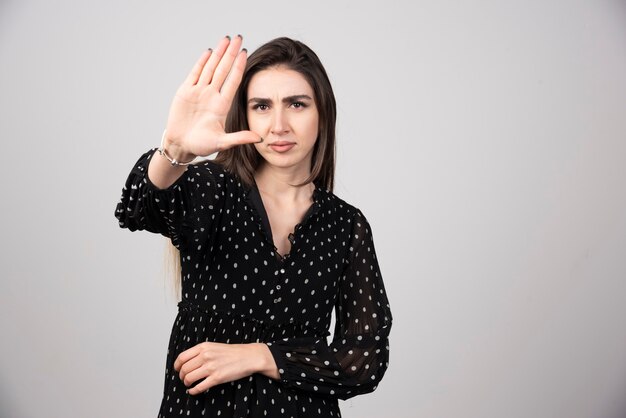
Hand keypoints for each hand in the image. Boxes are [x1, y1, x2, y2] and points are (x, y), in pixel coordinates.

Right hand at [163, 35, 260, 160]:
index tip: (246, 53)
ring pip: (210, 68)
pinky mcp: (185, 92)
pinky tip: (209, 51)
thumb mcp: (222, 142)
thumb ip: (239, 138)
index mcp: (222, 105)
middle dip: (230, 53)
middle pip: (223, 69)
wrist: (181, 146)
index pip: (233, 80)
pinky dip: (202, 62)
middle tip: (238, 37)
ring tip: (225, 39)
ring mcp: (199, 92)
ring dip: (218, 53)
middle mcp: (212, 95)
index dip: (239, 66)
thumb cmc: (201, 145)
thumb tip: (259, 139)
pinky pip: (195, 74)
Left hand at [173, 342, 277, 394]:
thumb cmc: (233, 352)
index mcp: (204, 347)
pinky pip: (199, 387)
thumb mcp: (214, 346)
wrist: (249, 356)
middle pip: (184, 369)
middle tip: (184, 378)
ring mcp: (211, 367)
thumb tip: (187, 361)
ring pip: (189, 378)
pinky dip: (193, 391)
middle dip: (182, 376)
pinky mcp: (217, 378)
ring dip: (187, 383)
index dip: (177, 366)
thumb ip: (201, 351)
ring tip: (190, 384)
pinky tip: (193, 391)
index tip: (177, 369)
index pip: (182, 357)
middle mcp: (206, 356)